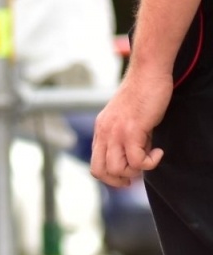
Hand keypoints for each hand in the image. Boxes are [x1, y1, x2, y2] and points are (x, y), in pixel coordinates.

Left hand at [91, 67, 171, 186]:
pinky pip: (137, 161)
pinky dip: (151, 162)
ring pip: (117, 169)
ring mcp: (116, 132)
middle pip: (100, 172)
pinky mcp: (132, 130)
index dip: (111, 176)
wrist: (147, 74)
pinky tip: (158, 151)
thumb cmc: (141, 95)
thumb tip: (134, 160)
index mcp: (100, 130)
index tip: (129, 172)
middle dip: (119, 180)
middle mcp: (104, 132)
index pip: (95, 165)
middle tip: (138, 172)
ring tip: (149, 157)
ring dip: (136, 171)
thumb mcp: (126, 119)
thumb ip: (125, 137)